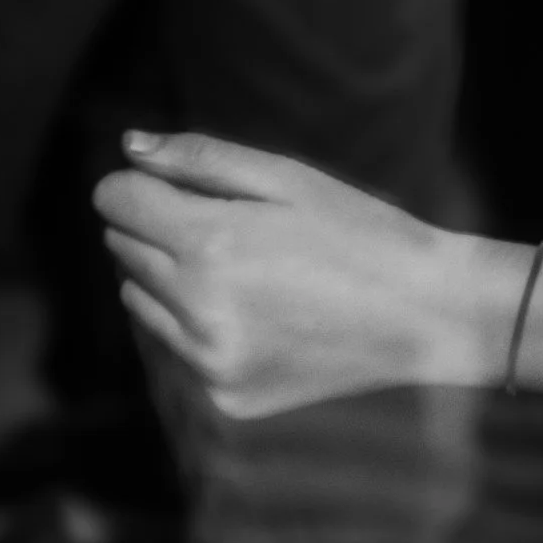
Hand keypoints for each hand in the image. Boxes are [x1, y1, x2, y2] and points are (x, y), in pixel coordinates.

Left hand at [96, 133, 494, 419]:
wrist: (427, 315)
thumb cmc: (362, 231)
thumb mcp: (290, 178)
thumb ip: (202, 159)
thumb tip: (129, 146)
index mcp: (212, 244)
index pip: (115, 202)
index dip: (139, 184)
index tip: (176, 184)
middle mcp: (198, 311)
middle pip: (123, 250)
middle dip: (158, 227)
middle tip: (232, 224)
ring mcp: (209, 362)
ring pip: (141, 303)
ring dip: (173, 279)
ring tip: (249, 270)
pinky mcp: (226, 395)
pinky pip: (180, 349)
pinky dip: (204, 327)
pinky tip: (267, 315)